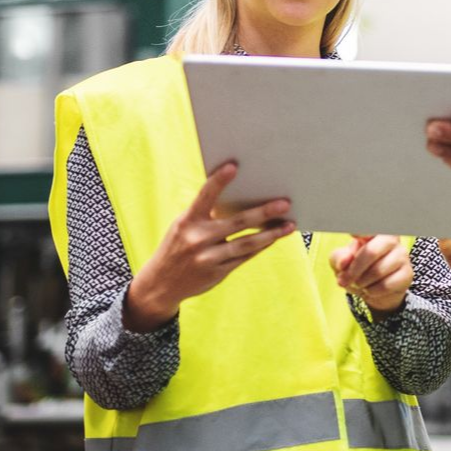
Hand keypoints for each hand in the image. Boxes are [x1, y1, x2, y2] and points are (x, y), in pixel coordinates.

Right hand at [123, 163, 294, 331]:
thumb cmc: (178, 245)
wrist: (161, 284)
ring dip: (271, 234)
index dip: (218, 181)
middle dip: (263, 213)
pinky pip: (244, 257)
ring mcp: (208, 258)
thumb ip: (205, 214)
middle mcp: (198, 239)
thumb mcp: (183, 226)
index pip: (205, 196)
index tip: (234, 166)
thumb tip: (241, 198)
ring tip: (289, 225)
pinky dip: (261, 246)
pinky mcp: (217, 273)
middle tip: (285, 203)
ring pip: (246, 244)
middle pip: (237, 222)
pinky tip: (273, 238)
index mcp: (187, 221)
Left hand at [329, 234, 411, 318]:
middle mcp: (391, 239)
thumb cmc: (356, 269)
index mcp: (374, 231)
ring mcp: (402, 256)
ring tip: (359, 284)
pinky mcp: (407, 274)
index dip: (361, 230)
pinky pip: (386, 285)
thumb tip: (345, 261)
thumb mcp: (341, 263)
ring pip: (378, 271)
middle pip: (371, 252)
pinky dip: (373, 291)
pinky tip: (371, 289)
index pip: (371, 227)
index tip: (353, 234)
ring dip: (362, 282)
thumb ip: (339, 258)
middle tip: (343, 280)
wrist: (372, 290)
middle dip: (354, 270)